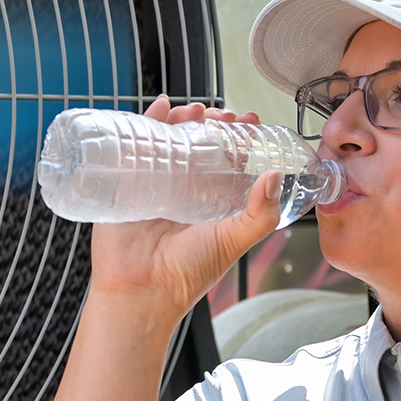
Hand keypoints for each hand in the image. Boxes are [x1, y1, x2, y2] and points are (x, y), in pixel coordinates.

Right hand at [86, 95, 281, 325]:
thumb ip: (258, 214)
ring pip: (168, 141)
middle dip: (210, 123)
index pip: (227, 160)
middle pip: (197, 144)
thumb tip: (275, 177)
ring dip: (182, 118)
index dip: (238, 138)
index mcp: (208, 203)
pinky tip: (159, 107)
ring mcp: (153, 185)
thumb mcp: (232, 241)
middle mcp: (182, 191)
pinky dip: (145, 122)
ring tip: (195, 110)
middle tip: (222, 115)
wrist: (141, 293)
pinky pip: (133, 147)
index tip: (249, 120)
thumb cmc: (186, 275)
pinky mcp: (125, 184)